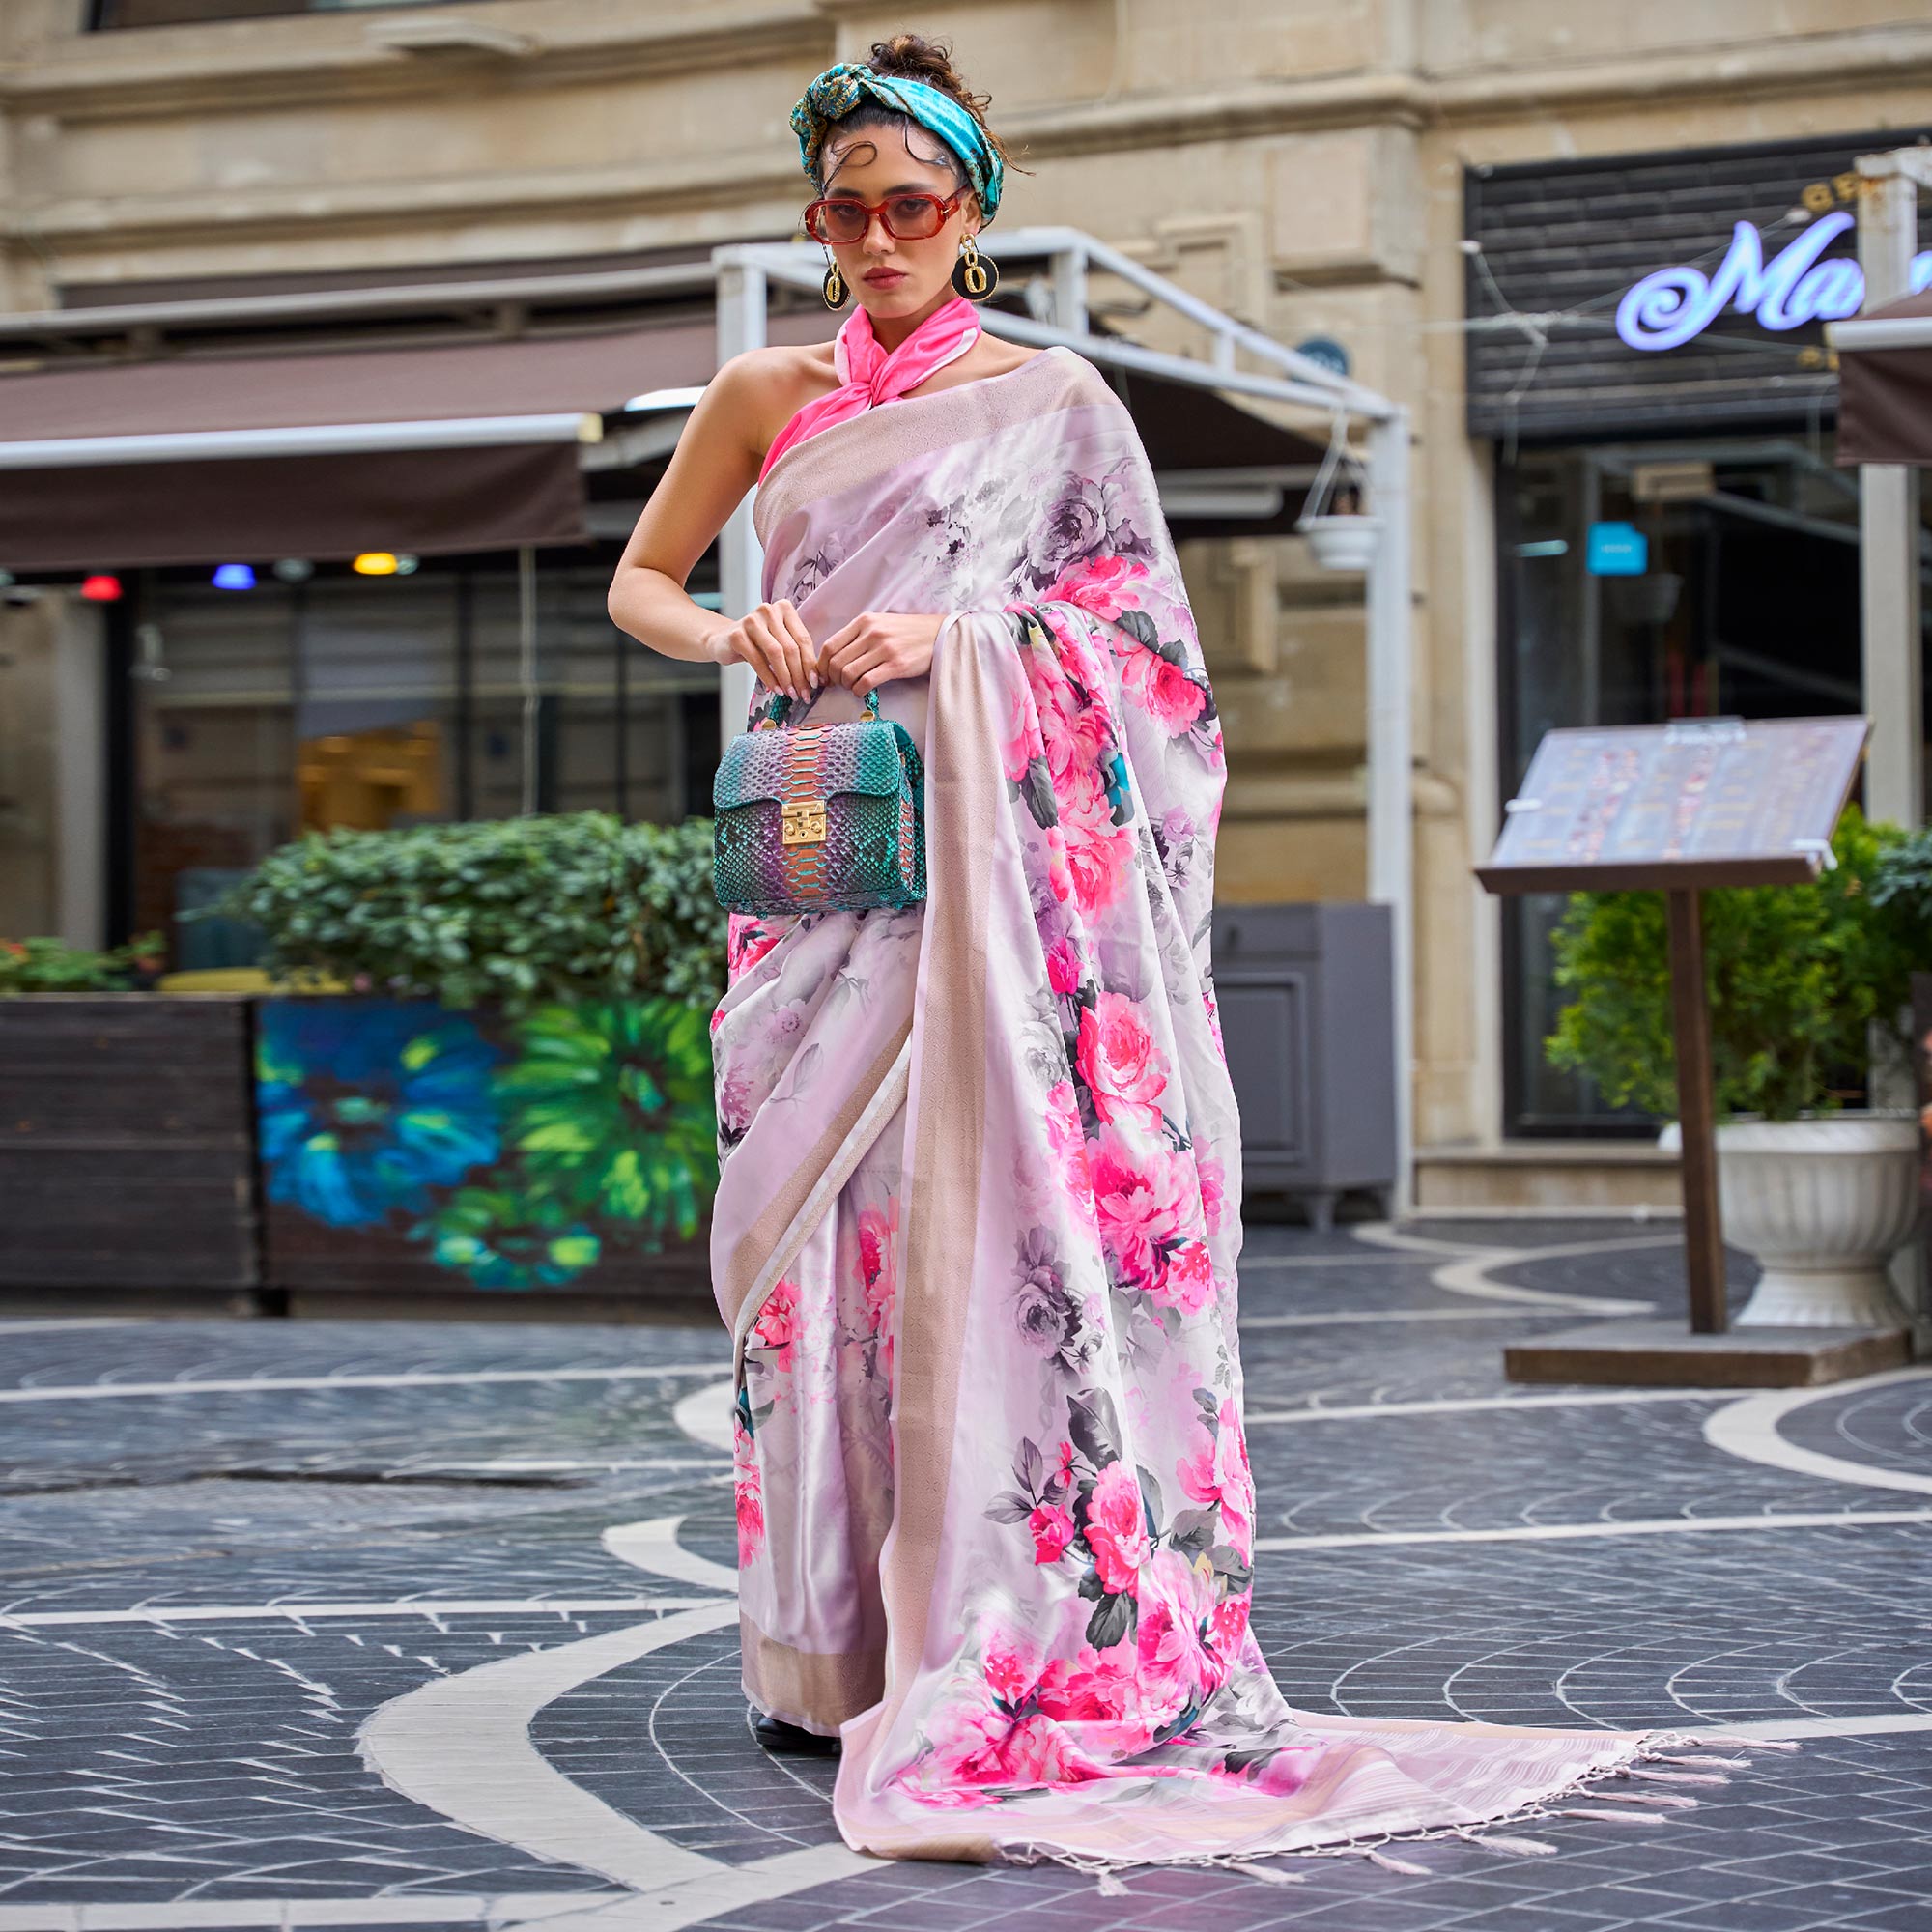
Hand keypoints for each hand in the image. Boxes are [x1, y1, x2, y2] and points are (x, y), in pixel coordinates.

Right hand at [707, 598, 816, 698]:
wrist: (723, 640)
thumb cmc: (756, 643)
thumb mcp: (779, 641)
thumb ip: (796, 652)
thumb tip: (815, 678)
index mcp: (784, 608)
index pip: (803, 639)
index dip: (811, 663)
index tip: (815, 683)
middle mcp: (768, 610)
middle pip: (791, 647)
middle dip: (799, 675)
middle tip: (803, 693)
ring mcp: (751, 621)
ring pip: (776, 653)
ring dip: (785, 678)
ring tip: (790, 693)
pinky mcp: (737, 635)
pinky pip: (758, 661)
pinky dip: (769, 678)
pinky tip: (775, 689)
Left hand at [814, 612, 944, 697]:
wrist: (939, 634)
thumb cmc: (908, 632)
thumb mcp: (880, 623)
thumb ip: (858, 636)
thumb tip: (835, 658)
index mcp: (864, 621)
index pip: (830, 646)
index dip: (822, 665)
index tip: (825, 676)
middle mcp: (871, 633)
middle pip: (836, 662)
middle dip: (833, 679)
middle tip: (840, 684)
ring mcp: (884, 649)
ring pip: (848, 673)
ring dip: (846, 686)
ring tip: (853, 687)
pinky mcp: (895, 665)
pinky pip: (865, 682)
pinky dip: (858, 691)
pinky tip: (862, 691)